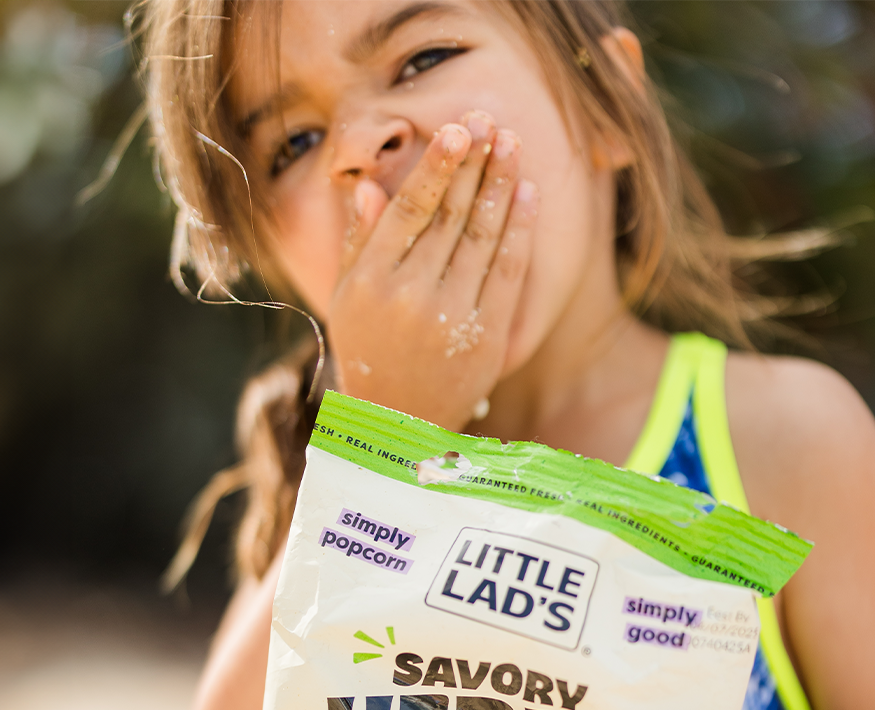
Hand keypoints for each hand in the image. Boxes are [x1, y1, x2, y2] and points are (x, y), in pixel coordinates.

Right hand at [329, 111, 537, 429]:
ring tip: (511, 144)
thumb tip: (371, 183)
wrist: (399, 423)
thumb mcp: (347, 298)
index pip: (411, 210)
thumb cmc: (369, 351)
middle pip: (451, 216)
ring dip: (500, 185)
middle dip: (474, 164)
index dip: (437, 168)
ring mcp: (453, 317)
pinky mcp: (487, 337)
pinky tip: (526, 192)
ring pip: (483, 237)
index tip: (458, 131)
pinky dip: (519, 229)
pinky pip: (509, 272)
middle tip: (490, 121)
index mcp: (373, 282)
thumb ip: (360, 240)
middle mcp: (412, 297)